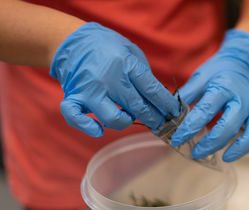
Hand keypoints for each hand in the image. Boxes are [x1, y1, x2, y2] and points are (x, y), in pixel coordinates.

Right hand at [50, 22, 178, 136]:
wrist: (74, 41)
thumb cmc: (108, 47)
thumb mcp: (132, 52)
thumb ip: (144, 75)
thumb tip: (160, 100)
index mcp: (126, 64)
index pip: (152, 91)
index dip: (166, 105)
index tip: (174, 113)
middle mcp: (108, 78)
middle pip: (138, 107)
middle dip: (154, 119)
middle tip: (161, 123)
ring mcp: (90, 90)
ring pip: (113, 119)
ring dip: (126, 123)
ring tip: (130, 118)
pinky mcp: (73, 97)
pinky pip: (77, 119)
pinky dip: (89, 127)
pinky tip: (99, 129)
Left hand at [171, 29, 248, 164]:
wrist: (244, 62)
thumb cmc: (218, 73)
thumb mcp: (200, 77)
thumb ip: (186, 95)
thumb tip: (169, 114)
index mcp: (224, 88)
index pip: (206, 110)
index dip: (190, 127)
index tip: (177, 139)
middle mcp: (242, 99)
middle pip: (230, 125)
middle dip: (212, 142)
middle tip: (196, 153)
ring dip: (241, 147)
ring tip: (225, 158)